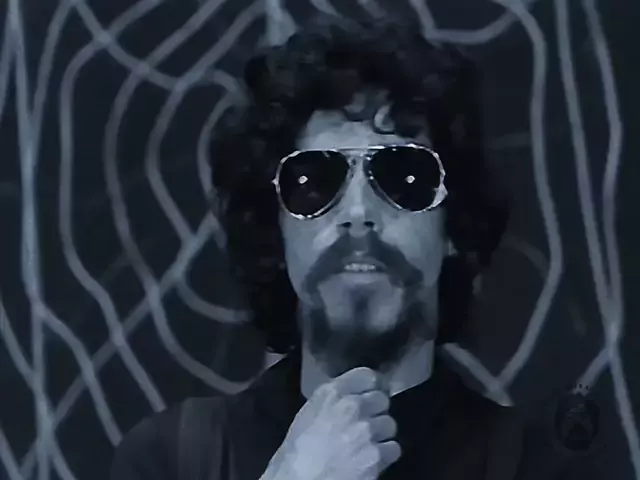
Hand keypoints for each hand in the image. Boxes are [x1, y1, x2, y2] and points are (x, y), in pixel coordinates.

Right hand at [266, 367, 400, 479]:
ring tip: (367, 443)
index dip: (372, 385)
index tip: (372, 392)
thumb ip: (333, 401)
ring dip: (381, 433)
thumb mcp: (309, 413)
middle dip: (376, 411)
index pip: (367, 375)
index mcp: (331, 393)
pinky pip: (393, 448)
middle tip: (367, 423)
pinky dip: (385, 454)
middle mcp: (352, 406)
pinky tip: (371, 459)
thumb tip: (351, 397)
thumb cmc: (296, 451)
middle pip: (382, 399)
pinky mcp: (377, 455)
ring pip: (390, 424)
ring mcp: (367, 431)